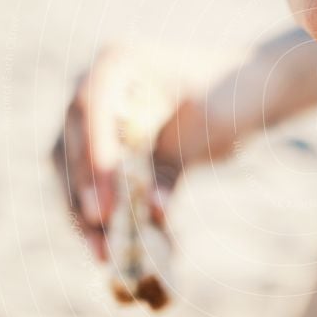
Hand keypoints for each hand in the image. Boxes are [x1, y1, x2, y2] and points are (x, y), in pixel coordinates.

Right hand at [52, 47, 231, 259]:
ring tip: (102, 254)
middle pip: (71, 143)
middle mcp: (95, 84)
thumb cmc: (229, 97)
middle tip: (101, 238)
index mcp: (119, 63)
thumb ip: (173, 164)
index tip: (105, 206)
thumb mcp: (206, 127)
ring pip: (70, 167)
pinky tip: (110, 245)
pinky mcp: (104, 143)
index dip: (93, 161)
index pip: (92, 111)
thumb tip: (153, 213)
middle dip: (83, 194)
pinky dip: (99, 210)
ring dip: (81, 211)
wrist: (245, 91)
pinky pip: (90, 179)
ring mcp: (96, 115)